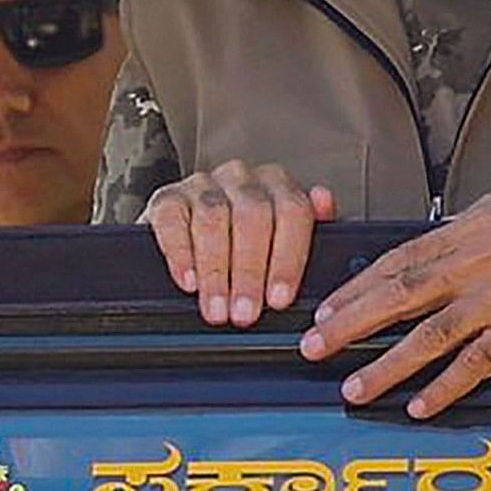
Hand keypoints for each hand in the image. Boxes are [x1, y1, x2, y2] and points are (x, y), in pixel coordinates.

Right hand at [142, 160, 338, 326]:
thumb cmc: (246, 246)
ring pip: (213, 218)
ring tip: (217, 309)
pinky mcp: (166, 198)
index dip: (286, 259)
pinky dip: (181, 254)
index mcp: (277, 185)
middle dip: (249, 271)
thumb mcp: (284, 242)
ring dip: (216, 270)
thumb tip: (325, 202)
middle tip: (245, 312)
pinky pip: (173, 220)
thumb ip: (310, 227)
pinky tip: (189, 281)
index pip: (292, 211)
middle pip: (252, 216)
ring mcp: (202, 185)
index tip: (279, 299)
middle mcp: (241, 178)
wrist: (191, 242)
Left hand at [300, 164, 490, 417]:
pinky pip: (479, 364)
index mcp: (471, 230)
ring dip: (387, 366)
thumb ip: (481, 218)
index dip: (358, 287)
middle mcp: (477, 265)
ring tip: (354, 388)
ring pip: (429, 337)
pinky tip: (420, 406)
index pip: (398, 261)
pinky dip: (447, 387)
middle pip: (398, 297)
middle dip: (351, 325)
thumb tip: (455, 227)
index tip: (327, 306)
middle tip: (315, 346)